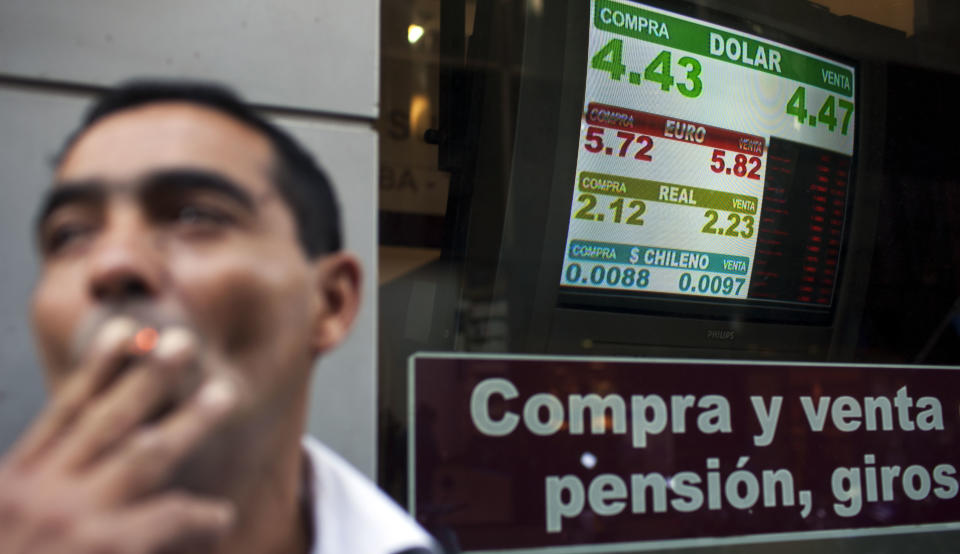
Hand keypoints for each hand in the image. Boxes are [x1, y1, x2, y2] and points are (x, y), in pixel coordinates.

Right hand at [0, 318, 237, 553]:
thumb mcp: (3, 521)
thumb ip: (26, 491)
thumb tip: (61, 460)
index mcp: (10, 485)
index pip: (62, 414)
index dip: (98, 371)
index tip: (125, 332)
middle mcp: (37, 493)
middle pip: (105, 419)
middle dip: (147, 377)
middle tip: (181, 343)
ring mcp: (71, 521)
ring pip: (143, 454)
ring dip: (186, 420)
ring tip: (222, 394)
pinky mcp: (106, 549)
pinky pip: (170, 520)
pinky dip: (198, 517)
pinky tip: (221, 515)